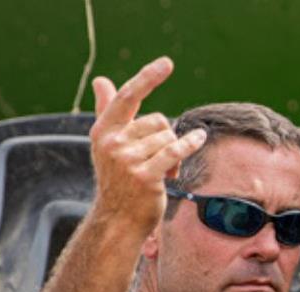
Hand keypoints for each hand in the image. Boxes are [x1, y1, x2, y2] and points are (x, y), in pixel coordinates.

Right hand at [88, 56, 206, 236]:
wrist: (118, 220)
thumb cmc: (118, 179)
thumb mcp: (109, 144)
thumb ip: (108, 110)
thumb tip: (99, 80)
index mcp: (103, 131)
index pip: (128, 97)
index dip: (148, 78)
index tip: (167, 63)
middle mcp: (113, 143)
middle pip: (157, 121)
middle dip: (166, 136)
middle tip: (160, 159)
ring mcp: (128, 161)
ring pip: (168, 138)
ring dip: (174, 153)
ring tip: (164, 171)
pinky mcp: (146, 177)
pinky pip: (175, 151)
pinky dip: (190, 144)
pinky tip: (199, 139)